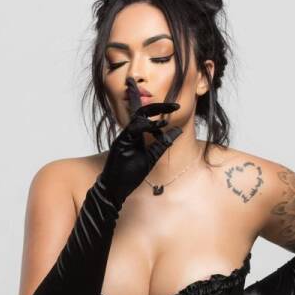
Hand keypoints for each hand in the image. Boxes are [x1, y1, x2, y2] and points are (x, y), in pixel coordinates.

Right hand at [98, 77, 182, 206]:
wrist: (116, 188)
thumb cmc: (130, 174)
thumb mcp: (152, 157)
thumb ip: (163, 144)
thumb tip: (178, 131)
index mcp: (137, 134)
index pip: (146, 115)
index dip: (160, 108)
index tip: (176, 106)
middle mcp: (130, 132)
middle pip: (142, 111)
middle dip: (159, 106)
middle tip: (175, 106)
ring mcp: (124, 136)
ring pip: (137, 117)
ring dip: (153, 116)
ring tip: (165, 123)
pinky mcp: (120, 142)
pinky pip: (132, 129)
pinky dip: (144, 126)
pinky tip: (155, 128)